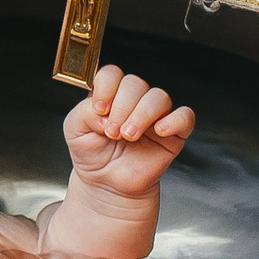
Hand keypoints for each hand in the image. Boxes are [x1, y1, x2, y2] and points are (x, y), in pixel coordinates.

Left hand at [62, 66, 195, 200]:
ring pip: (158, 97)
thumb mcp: (74, 130)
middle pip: (135, 83)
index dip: (106, 88)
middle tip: (112, 131)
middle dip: (122, 107)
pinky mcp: (173, 133)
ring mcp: (155, 115)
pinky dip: (174, 120)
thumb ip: (82, 112)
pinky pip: (185, 116)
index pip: (113, 74)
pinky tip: (159, 130)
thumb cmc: (93, 155)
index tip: (100, 109)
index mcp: (110, 95)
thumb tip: (104, 110)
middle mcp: (134, 101)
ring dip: (141, 115)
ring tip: (129, 136)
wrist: (107, 185)